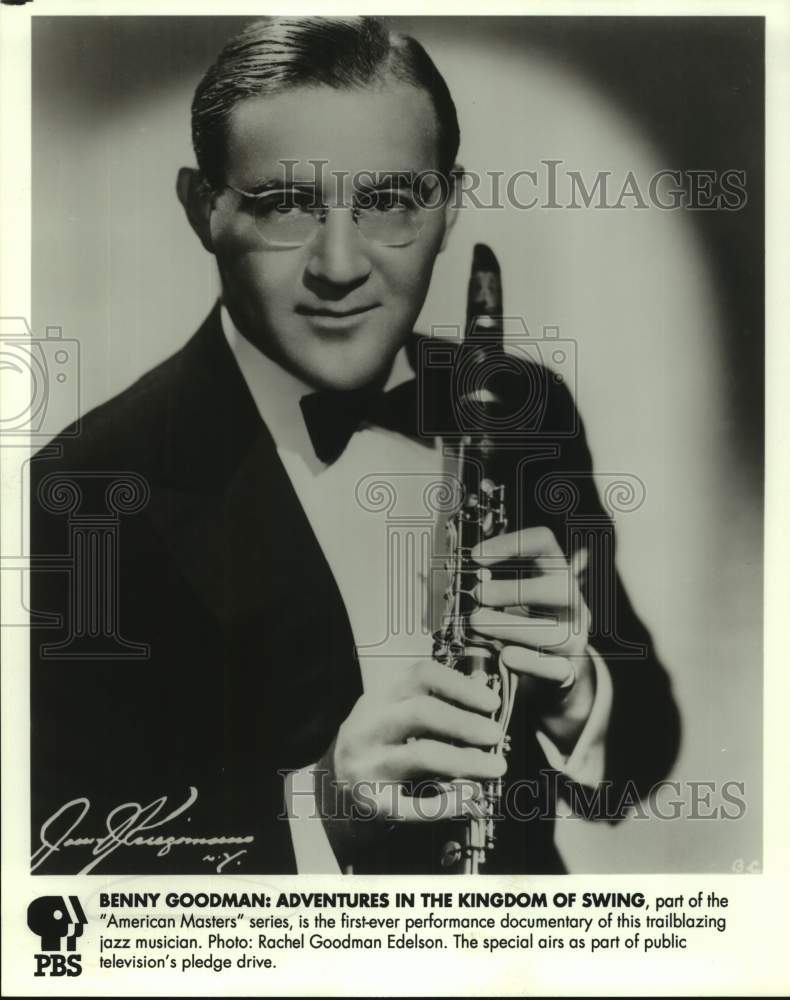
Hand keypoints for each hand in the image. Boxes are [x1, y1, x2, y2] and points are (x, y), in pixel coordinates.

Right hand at [315, 657, 505, 863]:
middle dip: (466, 723)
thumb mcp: (391, 715)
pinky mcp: (372, 803)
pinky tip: (471, 796)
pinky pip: (417, 804)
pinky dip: (450, 801)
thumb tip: (484, 694)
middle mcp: (368, 726)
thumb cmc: (375, 748)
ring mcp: (366, 765)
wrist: (329, 794)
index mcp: (378, 698)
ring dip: (466, 760)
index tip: (491, 702)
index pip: (421, 675)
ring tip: (496, 767)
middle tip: (496, 735)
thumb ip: (429, 702)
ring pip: (422, 755)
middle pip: (422, 712)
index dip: (460, 686)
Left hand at [469, 525, 595, 752]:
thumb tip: (434, 573)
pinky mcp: (570, 671)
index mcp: (556, 574)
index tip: (475, 556)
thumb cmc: (523, 626)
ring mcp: (576, 638)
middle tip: (477, 594)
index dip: (511, 544)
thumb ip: (485, 584)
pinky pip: (556, 668)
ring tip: (477, 625)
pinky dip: (529, 662)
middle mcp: (574, 603)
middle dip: (515, 591)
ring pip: (556, 632)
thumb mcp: (510, 599)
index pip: (544, 543)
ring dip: (511, 627)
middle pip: (560, 588)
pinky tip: (505, 656)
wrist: (555, 673)